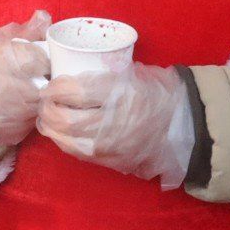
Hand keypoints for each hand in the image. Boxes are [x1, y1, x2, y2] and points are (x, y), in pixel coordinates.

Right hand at [0, 11, 51, 146]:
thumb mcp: (0, 40)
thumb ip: (26, 29)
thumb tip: (44, 17)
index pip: (36, 60)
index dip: (46, 61)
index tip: (47, 62)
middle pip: (43, 87)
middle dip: (49, 82)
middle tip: (48, 78)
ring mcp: (2, 114)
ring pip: (42, 107)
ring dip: (47, 100)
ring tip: (40, 92)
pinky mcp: (7, 133)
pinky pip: (35, 125)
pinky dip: (38, 116)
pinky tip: (31, 108)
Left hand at [37, 62, 191, 187]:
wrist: (184, 127)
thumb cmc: (159, 93)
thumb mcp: (133, 73)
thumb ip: (104, 73)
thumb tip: (70, 67)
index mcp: (118, 94)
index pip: (73, 92)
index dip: (55, 87)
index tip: (51, 83)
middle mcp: (110, 123)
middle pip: (63, 118)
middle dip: (47, 108)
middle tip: (44, 99)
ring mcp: (109, 146)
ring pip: (65, 139)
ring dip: (50, 127)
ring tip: (47, 116)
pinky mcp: (109, 161)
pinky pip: (76, 153)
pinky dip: (63, 141)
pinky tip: (60, 132)